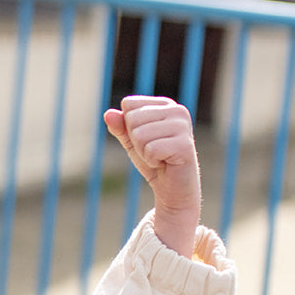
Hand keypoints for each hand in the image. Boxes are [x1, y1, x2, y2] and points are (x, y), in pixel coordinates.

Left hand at [103, 95, 201, 256]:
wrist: (172, 190)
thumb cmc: (153, 162)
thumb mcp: (131, 142)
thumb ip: (119, 127)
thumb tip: (108, 114)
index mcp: (165, 105)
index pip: (129, 104)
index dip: (129, 127)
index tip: (146, 139)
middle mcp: (178, 111)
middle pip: (132, 119)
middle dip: (136, 141)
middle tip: (153, 152)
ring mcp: (183, 127)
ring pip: (139, 135)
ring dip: (143, 152)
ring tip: (159, 158)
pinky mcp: (185, 145)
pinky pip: (150, 149)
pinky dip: (151, 161)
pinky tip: (164, 164)